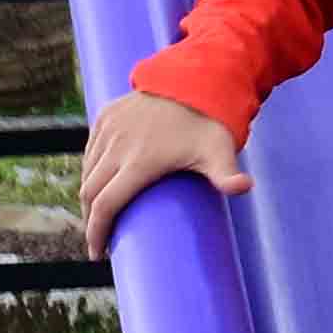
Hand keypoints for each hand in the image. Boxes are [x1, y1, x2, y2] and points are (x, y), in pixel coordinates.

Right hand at [72, 89, 244, 255]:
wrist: (194, 78)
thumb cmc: (208, 122)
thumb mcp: (218, 151)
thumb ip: (227, 175)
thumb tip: (245, 187)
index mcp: (139, 162)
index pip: (105, 205)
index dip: (97, 233)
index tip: (99, 254)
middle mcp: (117, 145)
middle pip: (90, 192)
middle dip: (90, 220)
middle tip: (101, 239)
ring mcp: (109, 128)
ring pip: (87, 170)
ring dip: (89, 196)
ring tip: (99, 214)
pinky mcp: (106, 115)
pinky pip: (90, 149)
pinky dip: (90, 169)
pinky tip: (98, 183)